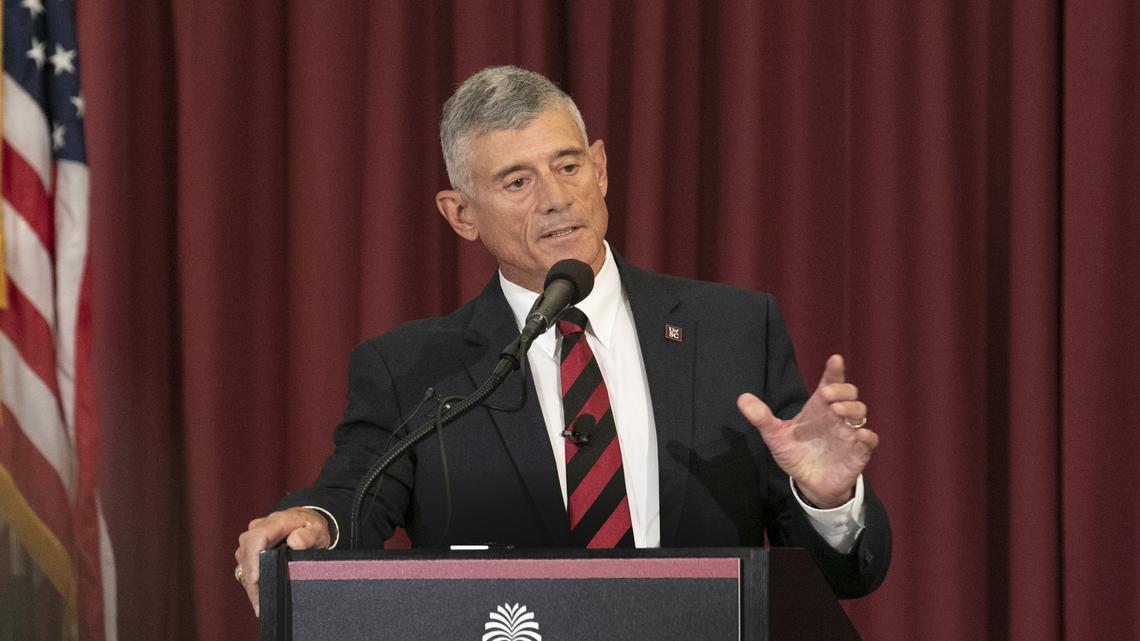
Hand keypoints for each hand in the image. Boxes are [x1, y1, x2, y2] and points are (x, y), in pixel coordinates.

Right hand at [234, 507, 331, 615]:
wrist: (305, 522)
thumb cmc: (311, 527)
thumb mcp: (318, 530)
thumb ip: (309, 536)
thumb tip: (294, 542)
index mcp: (275, 522)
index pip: (257, 538)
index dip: (254, 558)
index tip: (256, 578)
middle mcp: (258, 528)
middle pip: (247, 554)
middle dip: (252, 581)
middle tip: (260, 605)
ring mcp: (251, 539)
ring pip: (243, 563)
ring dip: (250, 585)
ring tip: (260, 606)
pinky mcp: (249, 549)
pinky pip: (245, 567)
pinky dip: (251, 583)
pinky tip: (259, 599)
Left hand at [737, 354, 877, 507]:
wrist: (808, 484)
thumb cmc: (796, 454)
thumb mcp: (776, 436)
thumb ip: (761, 417)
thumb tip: (742, 398)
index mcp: (819, 408)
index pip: (830, 383)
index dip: (834, 371)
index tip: (835, 359)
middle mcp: (836, 417)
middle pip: (849, 393)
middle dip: (842, 390)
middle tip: (826, 396)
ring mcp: (849, 433)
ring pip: (860, 412)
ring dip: (851, 408)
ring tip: (836, 411)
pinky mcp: (858, 453)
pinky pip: (870, 440)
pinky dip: (867, 436)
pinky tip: (859, 435)